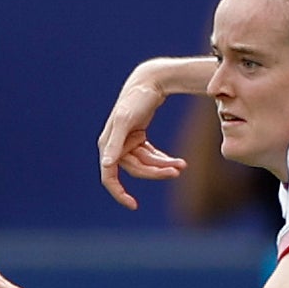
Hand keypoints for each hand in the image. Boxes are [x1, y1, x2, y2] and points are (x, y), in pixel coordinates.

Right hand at [95, 74, 187, 209]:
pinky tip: (177, 161)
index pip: (109, 176)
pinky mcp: (139, 140)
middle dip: (157, 171)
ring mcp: (127, 144)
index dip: (119, 193)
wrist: (149, 82)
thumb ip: (116, 143)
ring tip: (182, 164)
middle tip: (178, 170)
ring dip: (164, 165)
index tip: (133, 205)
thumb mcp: (126, 120)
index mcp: (108, 144)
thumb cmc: (136, 99)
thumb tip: (106, 165)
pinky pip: (151, 157)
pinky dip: (163, 159)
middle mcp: (115, 146)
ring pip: (147, 164)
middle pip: (137, 170)